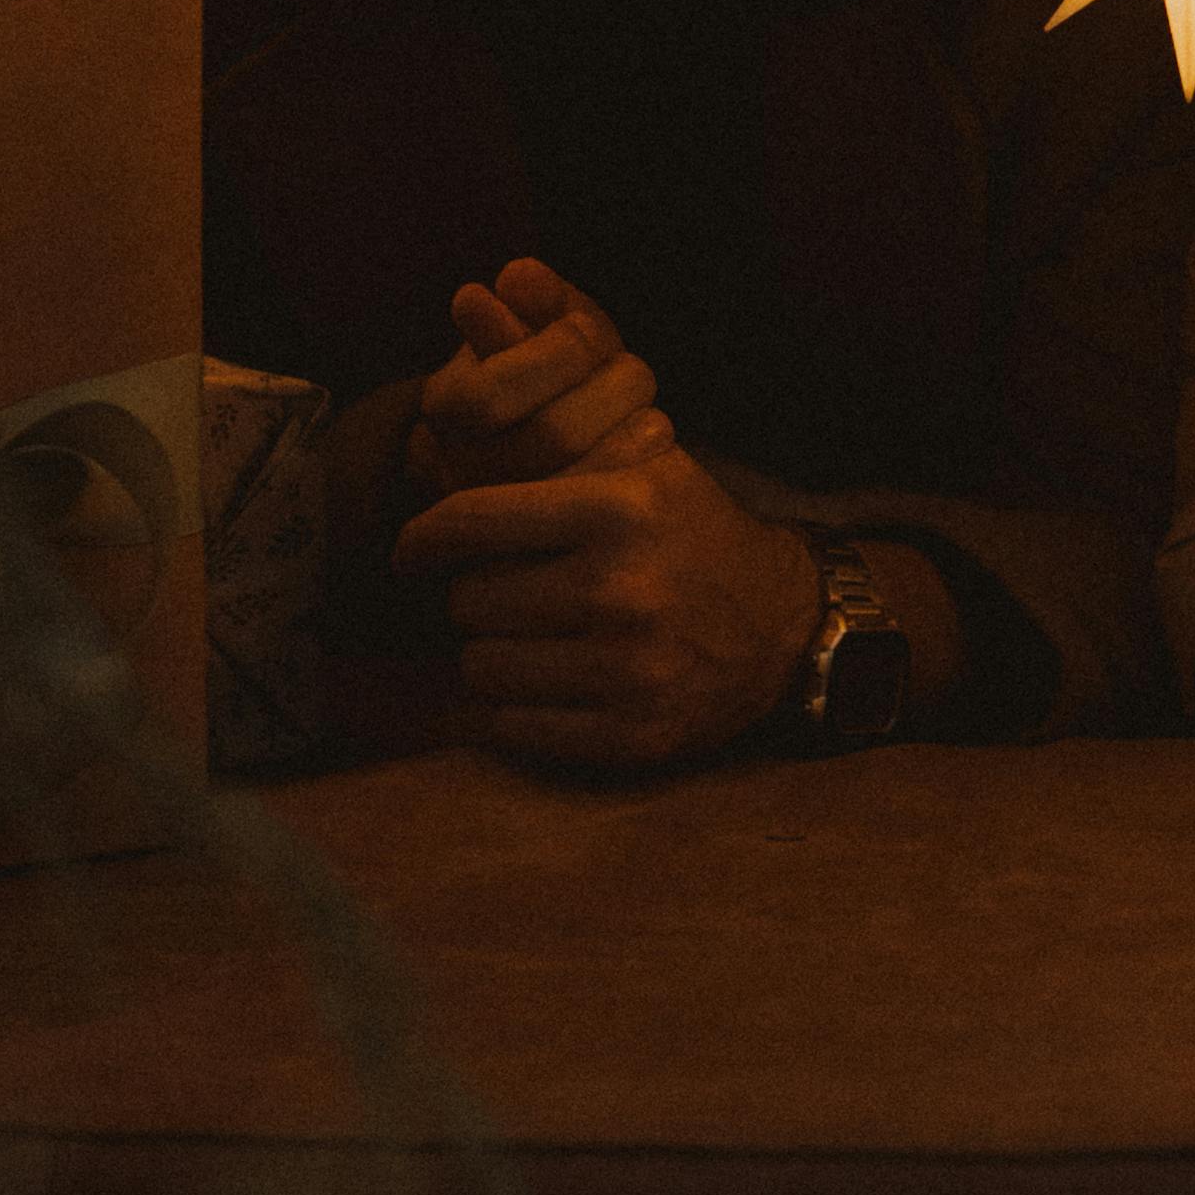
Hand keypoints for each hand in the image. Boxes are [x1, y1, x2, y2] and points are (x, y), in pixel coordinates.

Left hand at [392, 440, 825, 771]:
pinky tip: (538, 685)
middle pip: (469, 601)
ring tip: (526, 638)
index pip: (473, 521)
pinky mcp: (629, 734)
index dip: (423, 539)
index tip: (411, 552)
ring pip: (481, 668)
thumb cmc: (693, 538)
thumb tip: (434, 460)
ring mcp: (625, 670)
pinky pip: (512, 728)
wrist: (783, 628)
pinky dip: (508, 710)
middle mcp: (620, 589)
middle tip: (505, 594)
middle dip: (475, 597)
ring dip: (490, 654)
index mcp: (620, 510)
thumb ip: (553, 464)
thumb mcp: (644, 472)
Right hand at [408, 258, 669, 506]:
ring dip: (630, 432)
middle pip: (548, 438)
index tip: (589, 329)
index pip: (487, 396)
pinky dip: (639, 470)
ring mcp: (500, 524)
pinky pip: (600, 519)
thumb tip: (519, 274)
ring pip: (578, 482)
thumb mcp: (545, 330)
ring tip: (653, 412)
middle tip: (636, 371)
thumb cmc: (555, 376)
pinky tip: (656, 449)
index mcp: (446, 410)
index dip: (554, 354)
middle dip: (609, 391)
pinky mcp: (548, 553)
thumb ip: (537, 304)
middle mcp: (458, 473)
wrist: (559, 460)